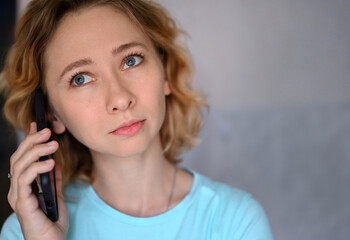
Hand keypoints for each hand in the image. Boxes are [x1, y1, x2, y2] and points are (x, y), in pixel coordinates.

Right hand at [8, 122, 67, 239]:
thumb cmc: (52, 223)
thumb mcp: (55, 195)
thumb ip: (52, 180)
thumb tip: (54, 163)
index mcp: (23, 186)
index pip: (22, 158)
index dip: (29, 141)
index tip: (39, 126)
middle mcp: (17, 189)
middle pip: (18, 158)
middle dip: (32, 141)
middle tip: (47, 131)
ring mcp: (17, 196)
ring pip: (19, 166)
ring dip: (36, 151)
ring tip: (53, 144)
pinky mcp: (22, 204)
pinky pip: (25, 181)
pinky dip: (37, 168)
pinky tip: (50, 162)